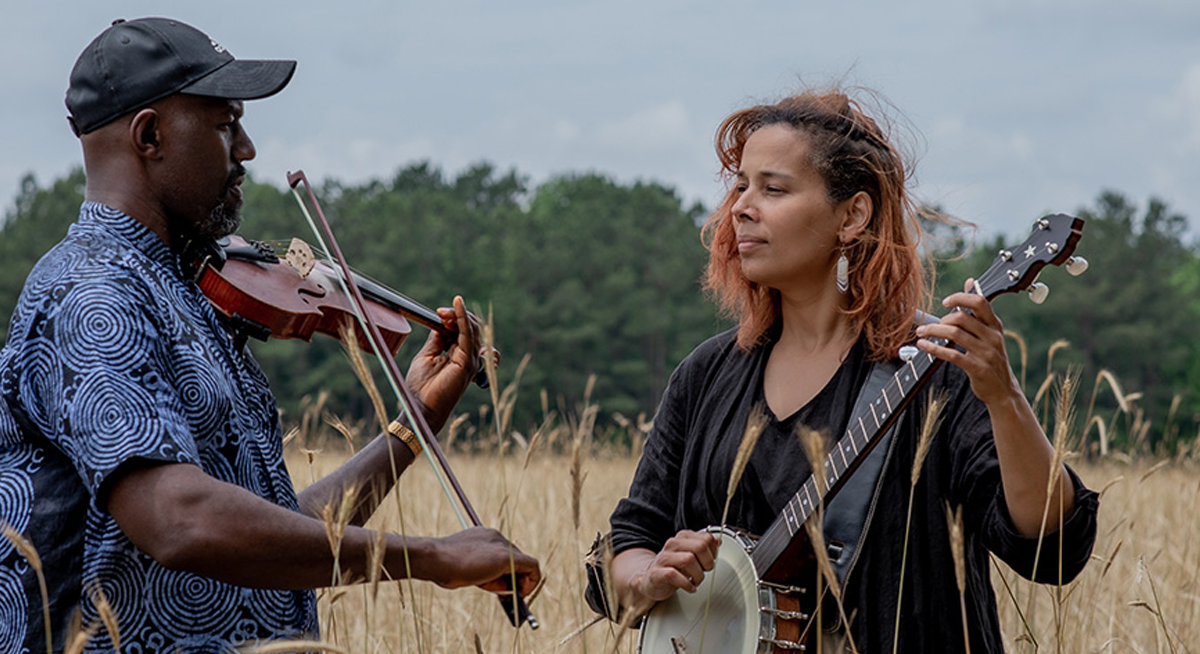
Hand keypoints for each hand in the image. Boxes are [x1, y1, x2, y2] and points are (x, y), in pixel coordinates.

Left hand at [404, 295, 484, 431]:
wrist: (421, 407)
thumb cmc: (422, 387)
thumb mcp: (427, 356)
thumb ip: (437, 340)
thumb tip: (441, 323)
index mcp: (458, 355)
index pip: (463, 330)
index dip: (452, 317)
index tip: (438, 313)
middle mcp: (468, 357)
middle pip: (470, 326)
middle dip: (455, 315)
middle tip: (439, 312)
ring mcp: (470, 359)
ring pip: (471, 328)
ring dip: (457, 315)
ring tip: (443, 312)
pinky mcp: (467, 361)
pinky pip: (468, 334)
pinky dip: (463, 318)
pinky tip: (457, 306)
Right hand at [429, 527, 540, 596]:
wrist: (435, 559)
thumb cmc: (444, 566)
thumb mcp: (467, 569)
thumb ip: (485, 574)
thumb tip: (504, 588)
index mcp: (484, 536)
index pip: (502, 552)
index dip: (506, 571)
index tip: (502, 585)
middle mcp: (496, 536)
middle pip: (515, 557)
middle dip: (516, 577)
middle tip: (511, 595)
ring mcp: (501, 544)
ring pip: (523, 562)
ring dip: (522, 580)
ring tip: (514, 596)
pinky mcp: (506, 557)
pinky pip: (532, 566)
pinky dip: (532, 581)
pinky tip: (522, 593)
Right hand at [633, 530, 719, 601]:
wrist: (652, 580)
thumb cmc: (674, 568)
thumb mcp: (691, 555)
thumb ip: (704, 546)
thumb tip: (717, 541)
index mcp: (682, 538)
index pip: (706, 538)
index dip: (713, 552)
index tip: (710, 561)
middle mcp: (673, 545)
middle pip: (699, 546)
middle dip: (707, 562)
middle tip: (705, 571)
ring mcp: (664, 558)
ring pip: (689, 560)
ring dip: (698, 575)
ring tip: (696, 581)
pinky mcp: (657, 573)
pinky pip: (674, 575)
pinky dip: (686, 584)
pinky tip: (689, 587)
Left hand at [915, 278, 1021, 405]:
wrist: (1003, 390)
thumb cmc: (991, 359)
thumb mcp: (989, 333)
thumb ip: (977, 311)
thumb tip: (969, 281)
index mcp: (995, 326)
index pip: (980, 302)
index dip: (960, 298)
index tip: (946, 302)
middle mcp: (993, 337)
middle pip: (962, 318)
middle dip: (940, 320)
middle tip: (930, 326)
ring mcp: (986, 353)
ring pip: (954, 334)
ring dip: (933, 332)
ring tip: (921, 333)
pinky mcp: (978, 368)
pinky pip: (952, 354)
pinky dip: (934, 348)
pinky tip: (924, 345)